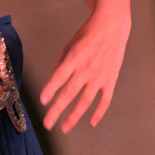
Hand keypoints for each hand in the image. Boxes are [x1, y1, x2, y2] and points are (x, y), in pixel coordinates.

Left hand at [40, 7, 129, 133]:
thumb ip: (61, 63)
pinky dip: (99, 112)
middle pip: (70, 93)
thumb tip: (54, 82)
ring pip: (86, 101)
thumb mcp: (70, 44)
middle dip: (57, 110)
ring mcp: (100, 76)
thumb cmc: (87, 34)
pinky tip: (91, 122)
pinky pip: (105, 100)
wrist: (112, 26)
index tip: (42, 101)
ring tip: (64, 128)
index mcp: (75, 57)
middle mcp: (87, 68)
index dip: (50, 89)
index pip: (60, 76)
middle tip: (47, 123)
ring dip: (74, 116)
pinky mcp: (111, 80)